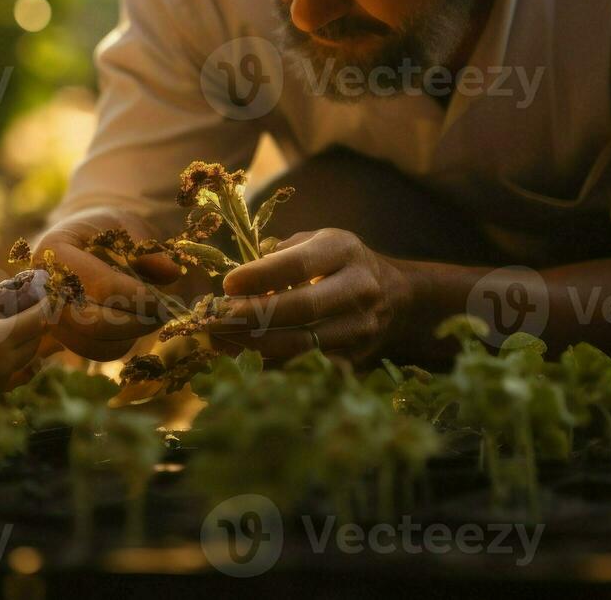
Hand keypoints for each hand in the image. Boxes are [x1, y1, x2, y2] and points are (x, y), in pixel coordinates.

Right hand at [0, 299, 53, 403]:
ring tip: (27, 333)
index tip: (50, 300)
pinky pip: (13, 377)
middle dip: (37, 328)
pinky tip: (13, 353)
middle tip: (39, 315)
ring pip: (27, 363)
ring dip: (29, 347)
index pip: (35, 321)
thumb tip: (15, 307)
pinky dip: (16, 364)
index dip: (45, 309)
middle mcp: (3, 363)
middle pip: (34, 343)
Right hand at [34, 208, 181, 360]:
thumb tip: (172, 272)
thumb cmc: (106, 229)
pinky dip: (122, 343)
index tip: (166, 300)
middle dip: (136, 323)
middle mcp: (44, 288)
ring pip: (95, 344)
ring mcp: (50, 316)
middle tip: (165, 314)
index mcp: (54, 251)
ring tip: (153, 316)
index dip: (139, 297)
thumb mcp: (126, 226)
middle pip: (92, 324)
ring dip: (132, 335)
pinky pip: (97, 350)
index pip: (103, 286)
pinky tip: (136, 322)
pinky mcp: (64, 335)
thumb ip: (146, 248)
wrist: (85, 240)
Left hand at [209, 228, 413, 364]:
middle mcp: (359, 287)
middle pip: (302, 308)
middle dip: (252, 315)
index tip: (227, 284)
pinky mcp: (357, 357)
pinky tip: (242, 357)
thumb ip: (278, 257)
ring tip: (220, 340)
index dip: (260, 275)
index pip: (298, 264)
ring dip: (255, 344)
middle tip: (214, 319)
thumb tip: (235, 285)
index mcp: (344, 250)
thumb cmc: (338, 264)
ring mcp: (361, 326)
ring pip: (302, 343)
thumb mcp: (315, 244)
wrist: (395, 295)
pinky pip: (306, 365)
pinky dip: (271, 364)